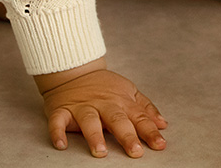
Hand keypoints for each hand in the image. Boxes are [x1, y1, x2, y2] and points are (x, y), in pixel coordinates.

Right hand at [36, 58, 166, 157]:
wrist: (73, 69)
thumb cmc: (103, 85)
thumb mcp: (128, 91)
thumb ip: (145, 108)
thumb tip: (163, 124)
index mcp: (121, 101)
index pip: (139, 117)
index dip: (150, 132)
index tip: (160, 145)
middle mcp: (103, 104)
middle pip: (117, 119)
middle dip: (127, 136)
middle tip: (135, 151)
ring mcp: (82, 106)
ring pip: (89, 120)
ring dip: (94, 136)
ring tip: (101, 151)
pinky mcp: (62, 109)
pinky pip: (58, 121)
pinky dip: (57, 132)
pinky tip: (61, 144)